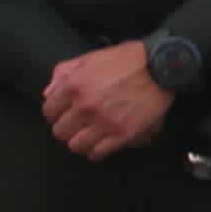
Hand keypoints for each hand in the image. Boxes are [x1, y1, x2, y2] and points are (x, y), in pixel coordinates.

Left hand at [42, 44, 174, 160]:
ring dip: (81, 141)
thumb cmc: (130, 60)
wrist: (161, 67)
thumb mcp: (91, 58)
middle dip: (68, 128)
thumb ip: (65, 72)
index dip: (55, 114)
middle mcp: (85, 106)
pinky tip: (101, 143)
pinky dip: (97, 151)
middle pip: (60, 132)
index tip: (63, 115)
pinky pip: (97, 153)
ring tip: (89, 136)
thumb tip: (49, 92)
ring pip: (76, 146)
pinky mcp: (121, 134)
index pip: (49, 111)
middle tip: (77, 125)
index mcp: (75, 85)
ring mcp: (103, 122)